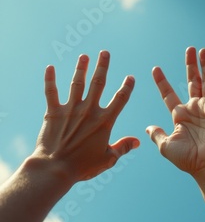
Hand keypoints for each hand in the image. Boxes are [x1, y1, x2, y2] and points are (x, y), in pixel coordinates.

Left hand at [34, 51, 139, 183]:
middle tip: (105, 53)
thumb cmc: (83, 166)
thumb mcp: (107, 159)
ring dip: (81, 68)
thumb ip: (123, 148)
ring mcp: (70, 110)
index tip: (130, 77)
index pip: (120, 99)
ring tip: (84, 56)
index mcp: (104, 122)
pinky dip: (50, 79)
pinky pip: (51, 92)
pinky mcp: (53, 112)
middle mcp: (88, 111)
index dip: (126, 87)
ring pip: (77, 83)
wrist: (56, 168)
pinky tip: (50, 67)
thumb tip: (138, 141)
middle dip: (102, 66)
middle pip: (98, 83)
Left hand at [146, 47, 204, 179]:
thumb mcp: (166, 146)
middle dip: (190, 65)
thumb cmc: (187, 159)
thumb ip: (157, 134)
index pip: (169, 93)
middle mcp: (194, 108)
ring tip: (202, 50)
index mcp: (180, 115)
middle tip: (189, 49)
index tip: (155, 68)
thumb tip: (147, 127)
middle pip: (192, 81)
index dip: (162, 81)